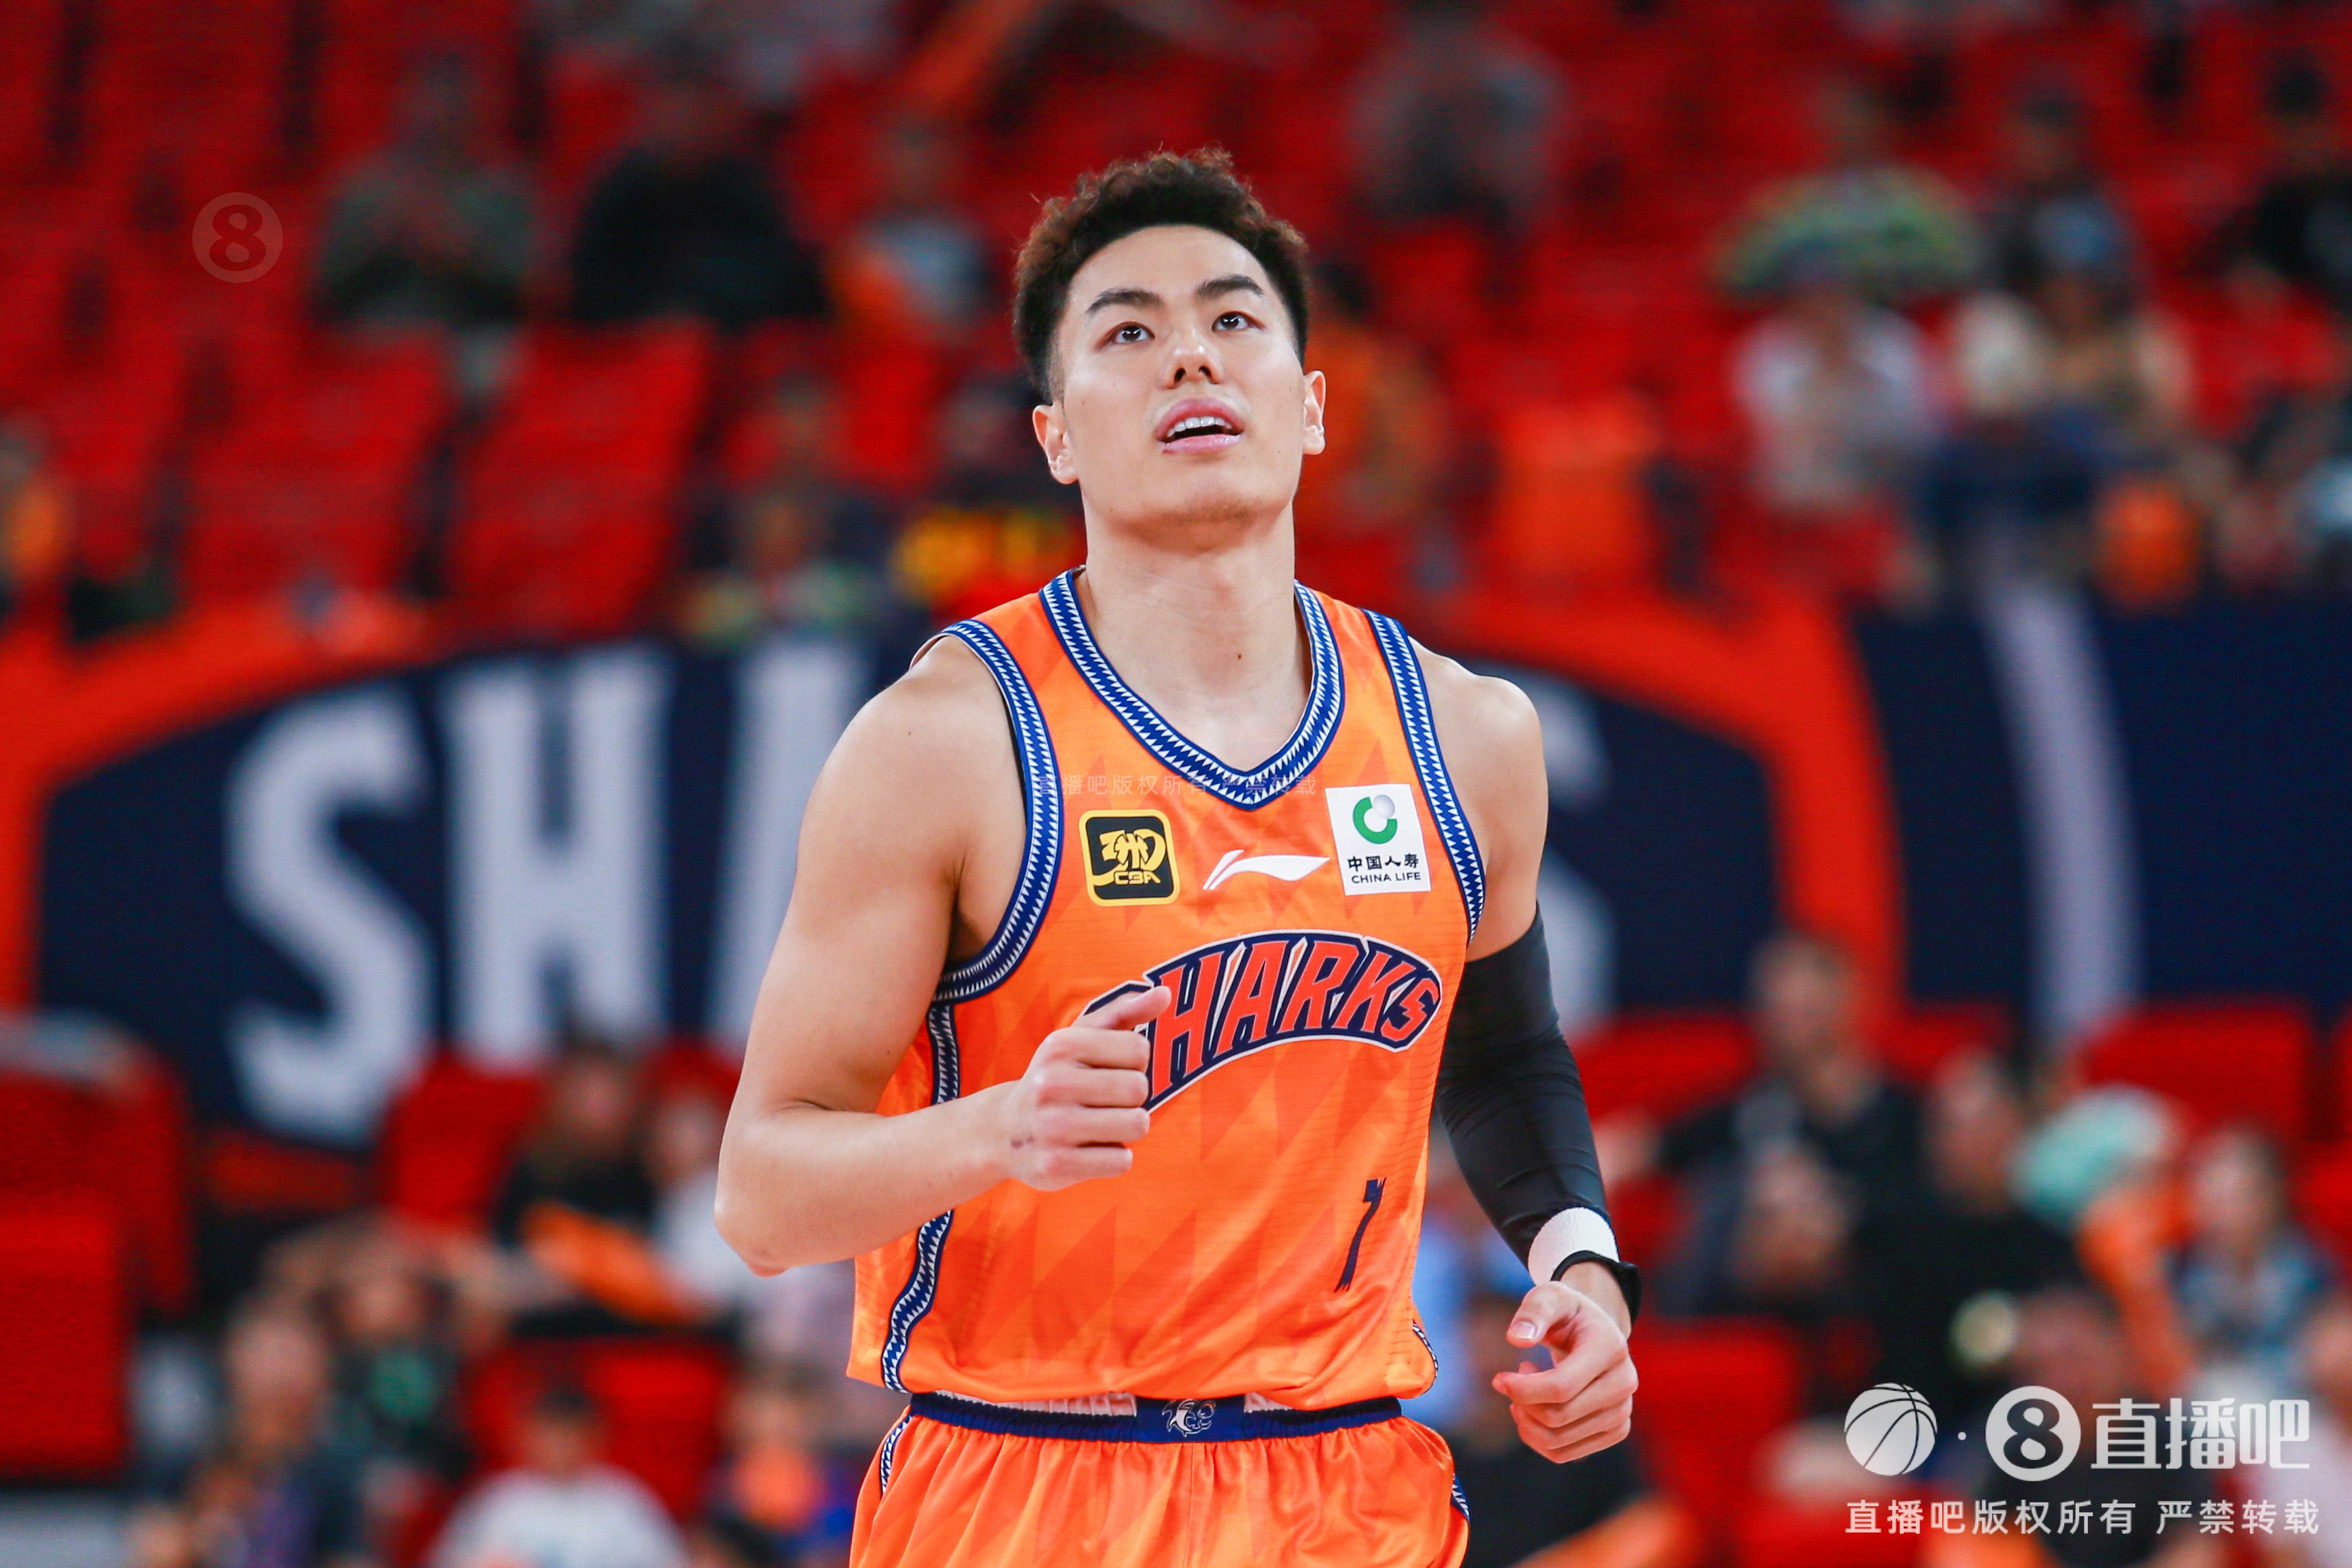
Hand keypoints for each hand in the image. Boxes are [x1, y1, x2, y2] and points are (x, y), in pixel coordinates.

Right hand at [995, 986, 1168, 1190]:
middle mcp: (1051, 1083)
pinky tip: (1089, 1149)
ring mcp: (1052, 1127)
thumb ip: (1125, 1012)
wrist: (1003, 1131)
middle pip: (1138, 1088)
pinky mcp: (1056, 1165)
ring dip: (1128, 1127)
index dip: (1134, 1064)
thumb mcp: (1081, 1038)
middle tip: (1107, 1102)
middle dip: (1132, 1098)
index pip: (1139, 1050)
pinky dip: (1115, 1157)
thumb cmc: (1056, 1078)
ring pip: (1136, 1124)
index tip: (1109, 1070)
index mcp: (1061, 1045)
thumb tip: (1165, 993)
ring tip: (1102, 1124)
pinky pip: (1122, 1161)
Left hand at [1491, 1279, 1637, 1463]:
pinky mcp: (1615, 1431)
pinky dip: (1538, 1438)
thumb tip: (1517, 1338)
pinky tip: (1535, 1410)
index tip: (1499, 1379)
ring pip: (1559, 1441)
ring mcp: (1623, 1411)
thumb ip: (1533, 1313)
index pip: (1560, 1387)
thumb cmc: (1567, 1313)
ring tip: (1523, 1394)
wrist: (1596, 1332)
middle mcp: (1624, 1383)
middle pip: (1558, 1417)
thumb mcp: (1549, 1297)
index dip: (1522, 1390)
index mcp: (1610, 1347)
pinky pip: (1564, 1454)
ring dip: (1527, 1422)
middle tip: (1510, 1382)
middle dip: (1522, 1404)